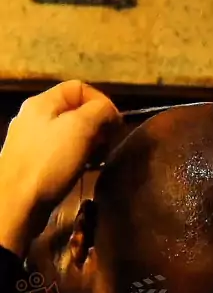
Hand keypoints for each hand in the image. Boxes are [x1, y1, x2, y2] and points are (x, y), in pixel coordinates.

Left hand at [0, 81, 118, 256]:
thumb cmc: (49, 162)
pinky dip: (76, 159)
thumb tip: (110, 114)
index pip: (80, 87)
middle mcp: (33, 117)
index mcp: (42, 102)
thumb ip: (100, 111)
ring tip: (98, 160)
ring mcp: (31, 142)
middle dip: (97, 125)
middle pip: (75, 110)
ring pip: (69, 134)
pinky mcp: (32, 164)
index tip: (115, 125)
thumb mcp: (81, 127)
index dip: (102, 102)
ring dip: (89, 144)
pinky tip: (82, 171)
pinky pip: (60, 153)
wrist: (16, 204)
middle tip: (108, 144)